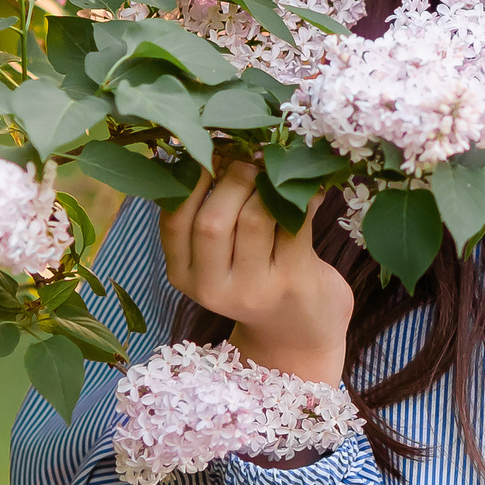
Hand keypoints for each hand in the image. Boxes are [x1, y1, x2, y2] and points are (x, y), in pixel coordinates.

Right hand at [159, 160, 354, 384]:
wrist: (298, 339)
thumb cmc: (257, 283)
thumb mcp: (219, 261)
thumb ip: (210, 218)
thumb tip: (220, 146)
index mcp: (184, 275)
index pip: (173, 220)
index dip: (189, 180)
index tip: (209, 154)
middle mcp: (212, 288)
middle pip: (213, 219)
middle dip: (233, 178)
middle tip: (251, 160)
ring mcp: (254, 289)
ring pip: (254, 217)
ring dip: (268, 184)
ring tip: (279, 172)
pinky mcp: (293, 282)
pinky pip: (294, 223)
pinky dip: (304, 197)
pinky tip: (311, 189)